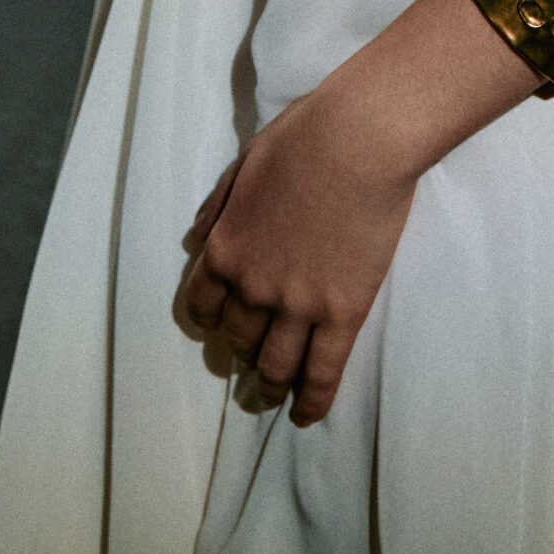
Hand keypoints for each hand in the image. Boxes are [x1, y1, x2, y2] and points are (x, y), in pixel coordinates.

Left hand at [176, 75, 419, 426]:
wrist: (358, 140)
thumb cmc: (303, 138)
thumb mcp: (244, 163)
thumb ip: (218, 205)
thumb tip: (196, 237)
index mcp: (226, 247)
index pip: (203, 305)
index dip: (211, 318)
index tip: (221, 324)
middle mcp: (253, 286)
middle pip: (239, 338)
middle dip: (244, 350)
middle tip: (254, 357)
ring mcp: (297, 304)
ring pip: (275, 364)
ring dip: (270, 383)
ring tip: (273, 394)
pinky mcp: (342, 313)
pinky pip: (322, 371)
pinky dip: (311, 401)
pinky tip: (306, 415)